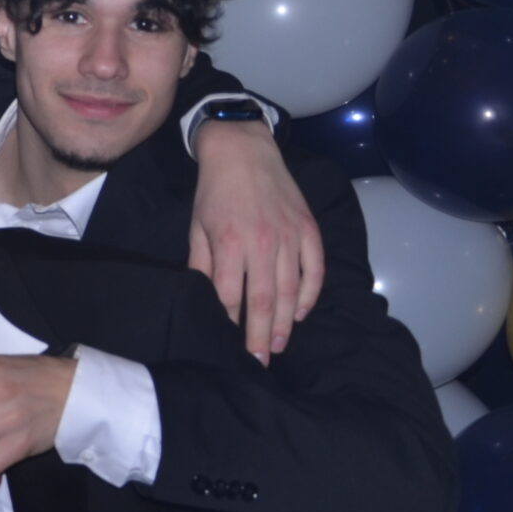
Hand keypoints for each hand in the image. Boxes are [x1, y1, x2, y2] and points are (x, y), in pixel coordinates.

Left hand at [188, 119, 323, 359]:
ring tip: (279, 345)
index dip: (231, 323)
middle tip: (261, 361)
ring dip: (287, 323)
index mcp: (230, 244)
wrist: (243, 150)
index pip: (230, 296)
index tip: (231, 345)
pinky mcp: (309, 228)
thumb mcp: (197, 226)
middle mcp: (263, 244)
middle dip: (262, 336)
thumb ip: (201, 263)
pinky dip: (310, 294)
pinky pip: (315, 270)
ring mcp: (290, 237)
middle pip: (265, 301)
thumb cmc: (214, 191)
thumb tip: (204, 297)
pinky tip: (301, 312)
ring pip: (291, 291)